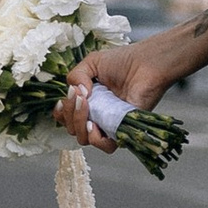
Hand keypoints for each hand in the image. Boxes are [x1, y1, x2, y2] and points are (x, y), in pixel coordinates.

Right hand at [58, 12, 207, 147]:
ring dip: (79, 124)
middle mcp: (95, 115)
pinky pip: (105, 146)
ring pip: (83, 139)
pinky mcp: (123, 131)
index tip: (65, 99)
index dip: (62, 111)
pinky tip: (94, 124)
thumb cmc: (123, 61)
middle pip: (71, 128)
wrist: (146, 64)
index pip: (64, 116)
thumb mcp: (91, 63)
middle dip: (70, 114)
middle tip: (81, 97)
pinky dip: (95, 138)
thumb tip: (76, 95)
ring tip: (87, 106)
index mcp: (86, 102)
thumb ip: (75, 76)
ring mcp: (108, 124)